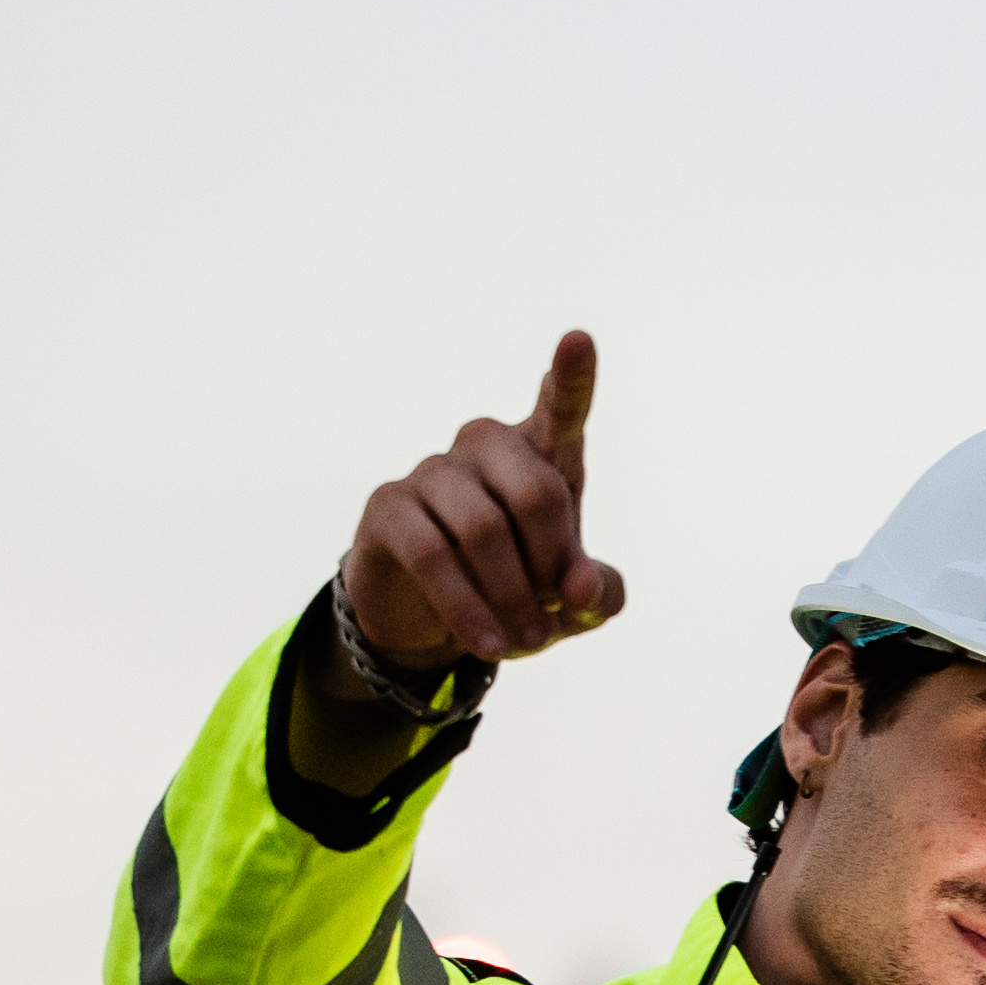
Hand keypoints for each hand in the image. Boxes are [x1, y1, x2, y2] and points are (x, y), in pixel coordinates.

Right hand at [338, 332, 625, 673]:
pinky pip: (433, 555)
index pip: (561, 409)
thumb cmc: (515, 592)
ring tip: (525, 644)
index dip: (572, 378)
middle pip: (535, 492)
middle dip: (552, 567)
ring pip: (482, 529)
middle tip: (555, 617)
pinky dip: (467, 606)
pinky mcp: (389, 505)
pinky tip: (487, 643)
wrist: (430, 621)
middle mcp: (486, 445)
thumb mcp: (569, 604)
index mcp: (541, 454)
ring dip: (512, 597)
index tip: (579, 340)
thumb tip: (582, 588)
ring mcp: (434, 469)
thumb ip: (596, 594)